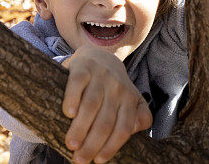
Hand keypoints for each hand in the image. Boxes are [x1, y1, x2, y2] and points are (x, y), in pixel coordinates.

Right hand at [61, 46, 151, 162]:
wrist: (99, 54)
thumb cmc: (113, 86)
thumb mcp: (132, 99)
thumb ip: (139, 116)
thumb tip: (134, 130)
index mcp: (130, 99)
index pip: (123, 128)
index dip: (111, 146)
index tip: (98, 161)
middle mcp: (117, 88)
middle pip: (105, 121)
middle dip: (92, 143)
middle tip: (79, 160)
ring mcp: (100, 76)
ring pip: (91, 105)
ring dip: (81, 127)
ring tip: (71, 144)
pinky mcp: (83, 67)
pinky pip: (78, 83)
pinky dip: (73, 98)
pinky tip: (68, 113)